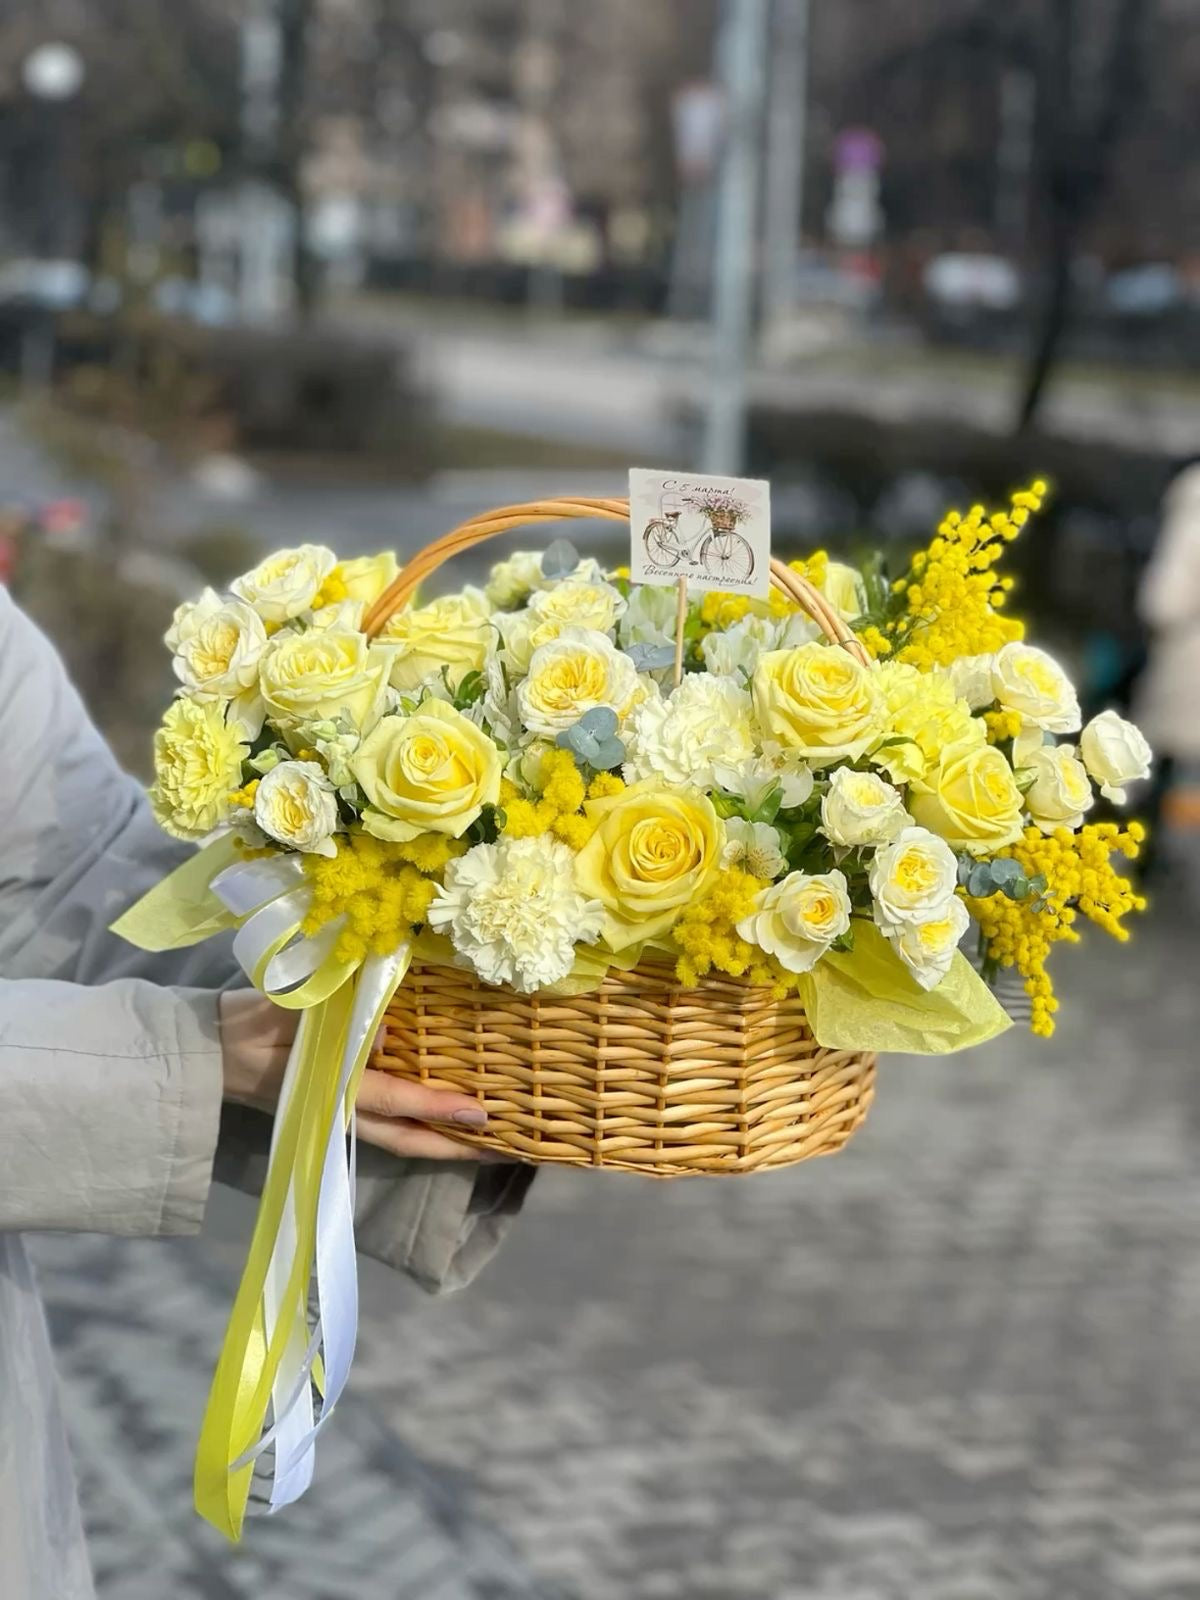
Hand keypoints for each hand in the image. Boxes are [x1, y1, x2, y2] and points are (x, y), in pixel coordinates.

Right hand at [218, 991, 493, 1161]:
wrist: (216, 1047)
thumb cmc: (256, 1024)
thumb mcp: (288, 1013)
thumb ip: (333, 1019)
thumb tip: (383, 1035)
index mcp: (334, 1086)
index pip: (396, 1101)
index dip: (438, 1107)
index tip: (480, 1112)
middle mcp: (346, 1109)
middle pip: (410, 1139)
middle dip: (457, 1147)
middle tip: (506, 1146)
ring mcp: (345, 1112)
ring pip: (403, 1136)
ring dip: (444, 1141)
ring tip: (489, 1139)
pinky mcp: (343, 1104)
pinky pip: (391, 1121)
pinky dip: (422, 1123)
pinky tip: (449, 1116)